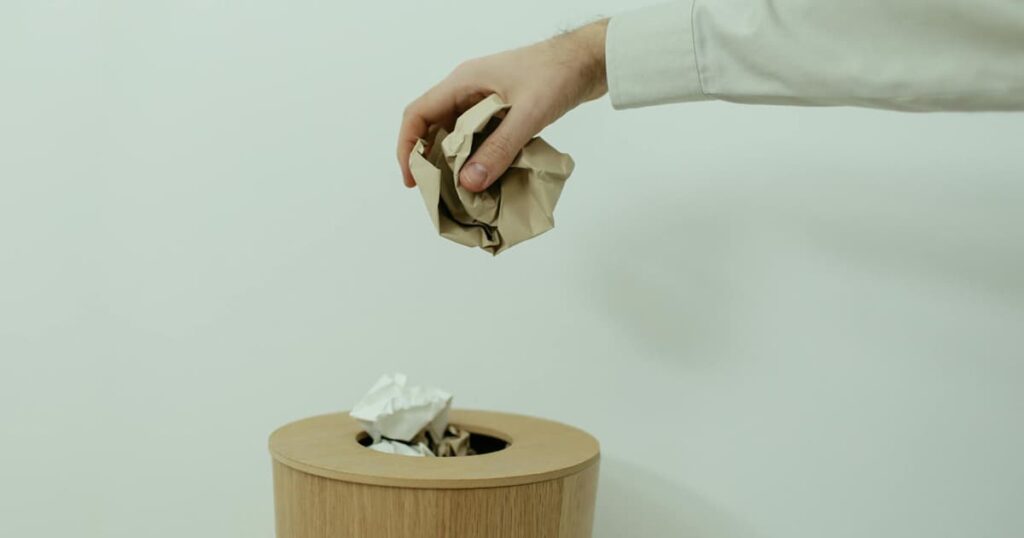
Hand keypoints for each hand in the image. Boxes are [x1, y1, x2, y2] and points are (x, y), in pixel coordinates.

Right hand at [397, 20, 608, 192]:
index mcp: (463, 83)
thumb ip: (498, 148)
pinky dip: (476, 157)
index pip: (418, 114)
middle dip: (429, 160)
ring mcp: (485, 99)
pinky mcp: (502, 110)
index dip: (408, 148)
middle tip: (435, 193)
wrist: (590, 59)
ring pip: (456, 134)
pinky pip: (478, 136)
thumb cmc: (558, 76)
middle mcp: (468, 90)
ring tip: (457, 192)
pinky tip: (484, 178)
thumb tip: (468, 183)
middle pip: (433, 126)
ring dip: (454, 161)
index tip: (412, 179)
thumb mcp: (527, 115)